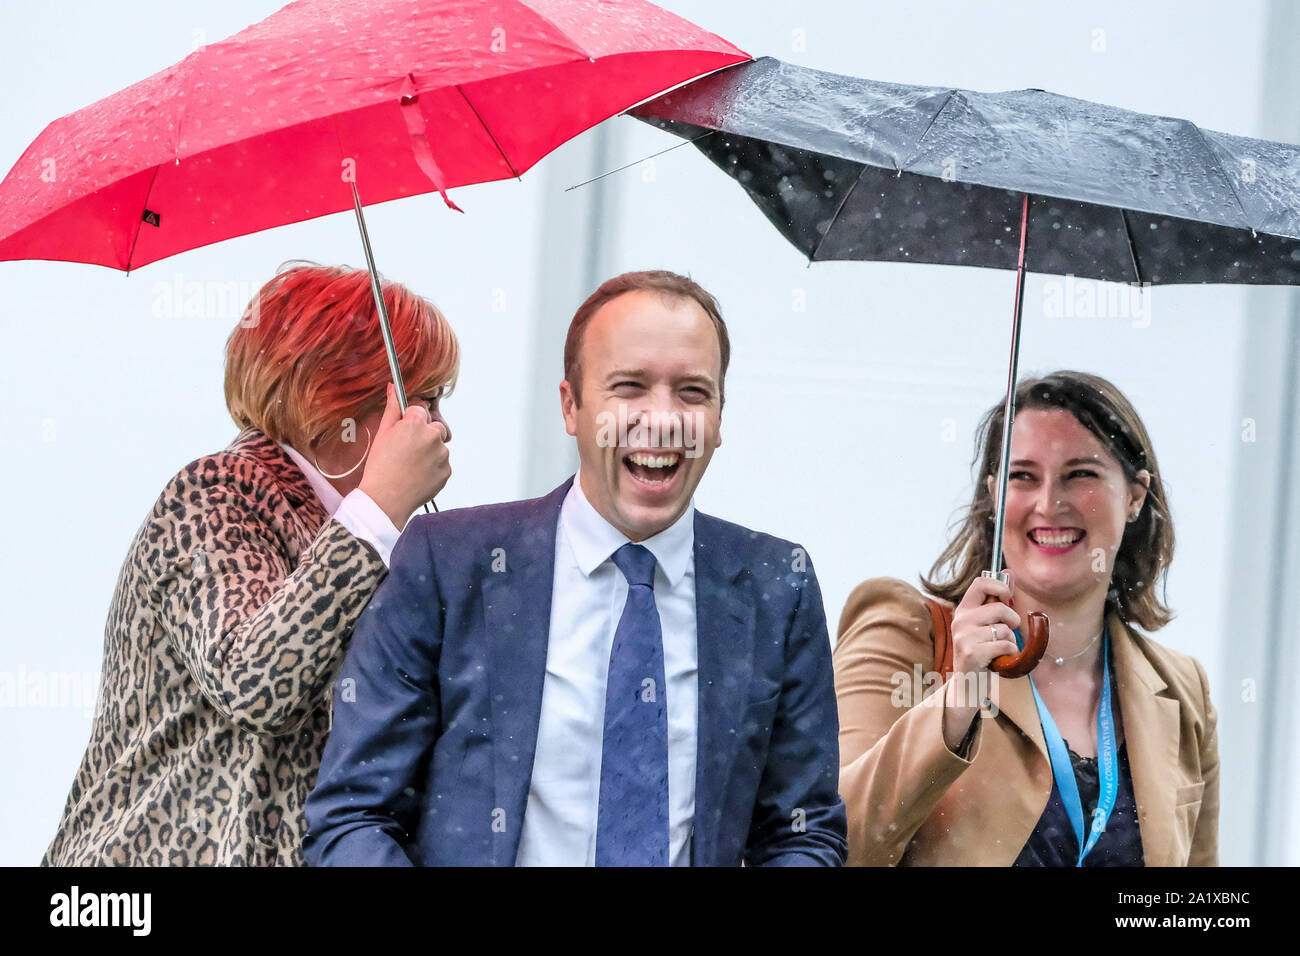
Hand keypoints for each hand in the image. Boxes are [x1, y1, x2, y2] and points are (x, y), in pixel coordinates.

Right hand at [358, 383, 450, 528]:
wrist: (386, 500)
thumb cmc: (380, 466)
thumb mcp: (382, 434)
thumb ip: (392, 408)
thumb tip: (393, 387)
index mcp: (416, 423)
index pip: (420, 411)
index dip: (410, 422)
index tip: (402, 433)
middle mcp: (433, 436)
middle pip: (434, 427)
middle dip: (423, 435)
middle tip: (406, 451)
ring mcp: (442, 454)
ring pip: (438, 447)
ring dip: (428, 453)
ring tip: (409, 466)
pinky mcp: (447, 471)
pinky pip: (441, 464)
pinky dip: (432, 468)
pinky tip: (417, 476)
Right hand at [940, 571, 1021, 752]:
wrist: (967, 684)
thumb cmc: (981, 651)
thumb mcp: (985, 623)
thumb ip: (997, 599)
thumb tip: (1009, 573)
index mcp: (963, 610)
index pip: (980, 583)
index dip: (999, 585)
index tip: (1008, 596)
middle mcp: (960, 620)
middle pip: (999, 608)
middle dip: (1012, 621)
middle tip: (1007, 631)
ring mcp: (964, 637)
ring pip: (1004, 629)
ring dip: (1010, 640)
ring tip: (999, 648)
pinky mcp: (972, 653)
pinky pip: (1005, 645)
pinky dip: (1010, 652)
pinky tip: (1000, 658)